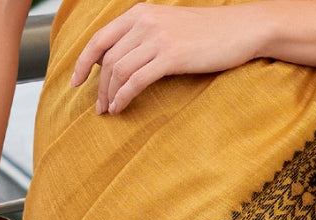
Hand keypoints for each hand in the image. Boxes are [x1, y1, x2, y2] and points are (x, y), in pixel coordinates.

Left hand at [71, 3, 265, 114]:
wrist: (239, 29)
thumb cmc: (208, 34)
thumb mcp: (170, 28)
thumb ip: (146, 38)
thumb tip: (125, 61)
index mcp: (140, 13)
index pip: (100, 38)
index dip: (83, 62)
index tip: (76, 81)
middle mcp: (144, 22)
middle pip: (108, 59)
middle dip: (98, 86)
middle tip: (98, 107)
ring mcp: (157, 38)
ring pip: (119, 71)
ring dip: (109, 95)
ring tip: (109, 111)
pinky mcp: (170, 56)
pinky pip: (136, 80)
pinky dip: (124, 96)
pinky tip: (120, 108)